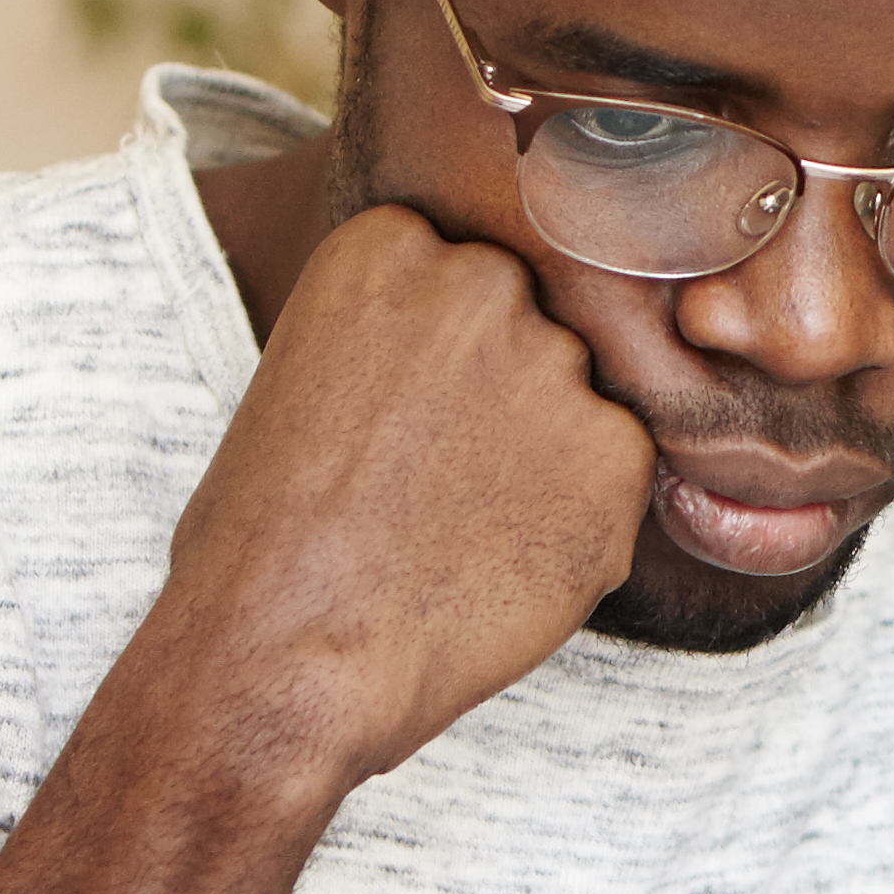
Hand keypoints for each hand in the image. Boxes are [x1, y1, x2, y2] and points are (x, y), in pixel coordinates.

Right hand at [150, 203, 649, 795]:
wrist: (283, 651)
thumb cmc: (269, 537)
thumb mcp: (309, 375)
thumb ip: (405, 331)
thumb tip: (483, 342)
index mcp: (394, 241)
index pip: (477, 276)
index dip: (453, 359)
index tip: (415, 414)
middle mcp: (483, 280)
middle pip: (544, 324)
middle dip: (514, 396)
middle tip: (449, 477)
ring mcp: (556, 363)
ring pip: (589, 400)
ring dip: (554, 458)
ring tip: (467, 526)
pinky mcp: (618, 452)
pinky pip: (625, 475)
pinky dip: (586, 521)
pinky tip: (506, 560)